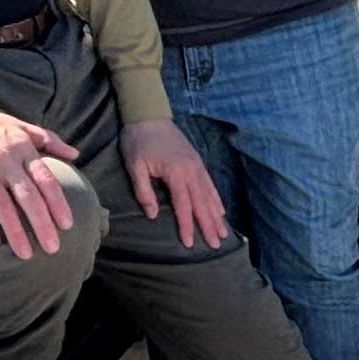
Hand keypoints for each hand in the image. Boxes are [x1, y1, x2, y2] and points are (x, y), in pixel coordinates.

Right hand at [0, 83, 82, 259]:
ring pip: (3, 207)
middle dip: (42, 224)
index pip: (46, 179)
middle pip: (28, 197)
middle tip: (53, 247)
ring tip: (26, 254)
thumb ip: (47, 139)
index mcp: (22, 146)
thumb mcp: (17, 124)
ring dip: (15, 233)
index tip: (67, 224)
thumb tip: (76, 155)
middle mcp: (5, 159)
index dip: (58, 203)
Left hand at [120, 118, 229, 246]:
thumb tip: (152, 214)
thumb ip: (144, 191)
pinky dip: (216, 199)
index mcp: (176, 173)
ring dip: (216, 216)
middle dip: (209, 226)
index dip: (186, 226)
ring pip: (209, 195)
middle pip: (202, 203)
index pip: (183, 205)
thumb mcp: (135, 166)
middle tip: (216, 245)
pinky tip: (220, 210)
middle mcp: (191, 171)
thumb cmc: (138, 140)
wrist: (148, 114)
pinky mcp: (197, 161)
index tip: (188, 244)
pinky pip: (210, 184)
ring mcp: (197, 165)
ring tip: (223, 233)